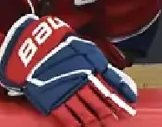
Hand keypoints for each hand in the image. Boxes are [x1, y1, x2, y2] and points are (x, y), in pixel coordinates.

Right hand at [0, 15, 137, 125]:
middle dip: (112, 110)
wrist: (30, 47)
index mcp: (92, 63)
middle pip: (102, 98)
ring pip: (87, 108)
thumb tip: (110, 73)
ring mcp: (67, 90)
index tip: (132, 103)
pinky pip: (66, 114)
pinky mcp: (51, 99)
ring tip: (106, 124)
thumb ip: (97, 61)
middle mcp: (83, 78)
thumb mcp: (83, 47)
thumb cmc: (58, 44)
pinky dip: (76, 122)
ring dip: (97, 118)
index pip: (114, 81)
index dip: (123, 93)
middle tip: (121, 119)